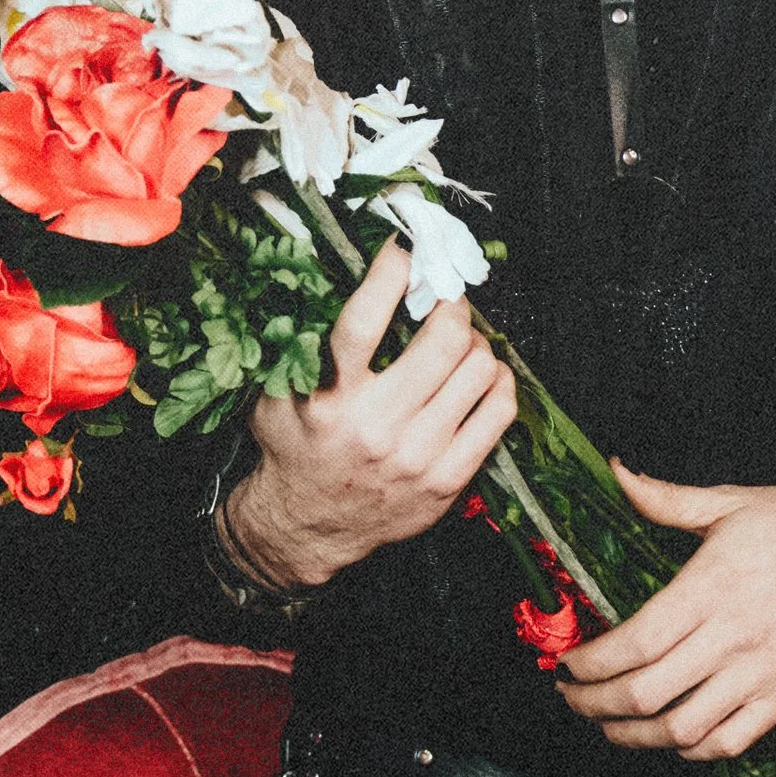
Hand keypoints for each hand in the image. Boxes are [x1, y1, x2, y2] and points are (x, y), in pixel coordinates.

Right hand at [221, 241, 516, 591]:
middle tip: (445, 297)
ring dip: (476, 341)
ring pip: (479, 370)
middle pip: (444, 339)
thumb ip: (300, 342)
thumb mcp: (278, 392)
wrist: (308, 525)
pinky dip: (497, 380)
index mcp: (330, 399)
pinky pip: (497, 413)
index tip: (404, 251)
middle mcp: (377, 427)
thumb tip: (335, 273)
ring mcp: (419, 456)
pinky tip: (483, 373)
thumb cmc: (295, 447)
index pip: (364, 320)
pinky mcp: (447, 480)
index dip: (392, 272)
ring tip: (462, 338)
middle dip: (451, 303)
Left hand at [555, 468, 775, 762]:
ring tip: (609, 725)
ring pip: (683, 728)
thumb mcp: (733, 502)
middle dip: (595, 705)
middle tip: (572, 699)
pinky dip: (692, 750)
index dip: (590, 663)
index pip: (635, 642)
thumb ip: (667, 499)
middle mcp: (731, 637)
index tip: (567, 664)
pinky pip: (730, 742)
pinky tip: (672, 738)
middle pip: (647, 693)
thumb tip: (619, 474)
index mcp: (710, 587)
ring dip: (635, 736)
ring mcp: (759, 674)